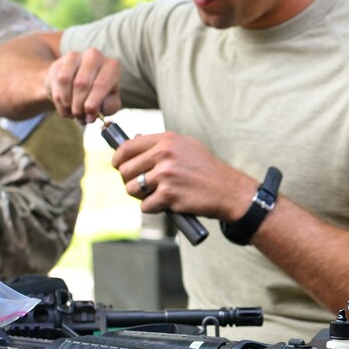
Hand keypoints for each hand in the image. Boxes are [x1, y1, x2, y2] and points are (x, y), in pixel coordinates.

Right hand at [45, 48, 121, 122]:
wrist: (80, 83)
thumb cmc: (99, 94)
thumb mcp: (109, 102)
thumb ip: (107, 108)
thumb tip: (93, 114)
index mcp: (111, 66)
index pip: (100, 84)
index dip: (93, 103)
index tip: (89, 115)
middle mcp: (94, 56)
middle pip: (81, 83)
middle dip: (79, 104)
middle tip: (79, 115)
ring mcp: (75, 56)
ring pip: (65, 81)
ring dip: (67, 101)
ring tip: (72, 111)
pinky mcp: (59, 61)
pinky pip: (55, 81)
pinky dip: (58, 99)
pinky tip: (64, 105)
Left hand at [111, 131, 254, 219]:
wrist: (229, 191)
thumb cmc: (208, 170)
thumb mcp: (188, 147)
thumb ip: (162, 144)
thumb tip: (132, 141)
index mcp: (167, 140)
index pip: (127, 147)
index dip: (118, 159)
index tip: (119, 166)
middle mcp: (164, 154)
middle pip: (125, 170)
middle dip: (129, 181)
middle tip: (142, 186)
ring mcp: (166, 175)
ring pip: (131, 189)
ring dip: (140, 196)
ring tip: (156, 195)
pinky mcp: (169, 195)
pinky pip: (145, 206)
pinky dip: (153, 208)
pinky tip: (167, 204)